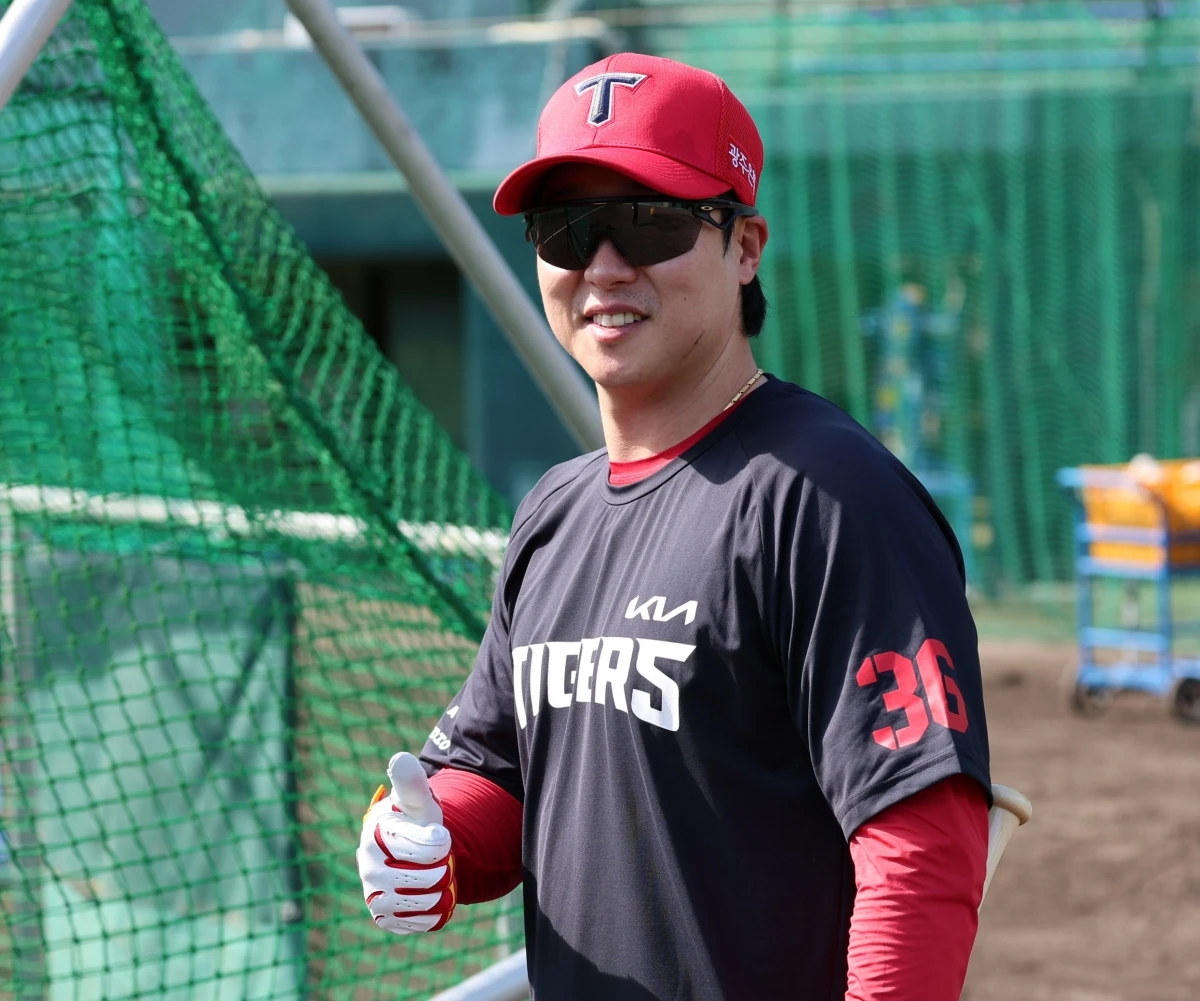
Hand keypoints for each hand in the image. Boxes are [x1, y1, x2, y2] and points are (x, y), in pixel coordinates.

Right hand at [357, 752, 455, 932]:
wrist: (408, 851)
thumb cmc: (414, 820)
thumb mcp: (418, 800)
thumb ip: (412, 783)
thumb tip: (400, 759)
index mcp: (376, 835)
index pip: (430, 847)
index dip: (441, 841)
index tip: (438, 833)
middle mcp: (369, 867)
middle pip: (431, 878)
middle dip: (444, 866)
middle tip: (436, 858)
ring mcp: (375, 896)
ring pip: (428, 903)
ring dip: (442, 890)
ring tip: (434, 875)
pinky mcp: (385, 919)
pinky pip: (424, 923)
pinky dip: (436, 911)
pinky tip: (429, 895)